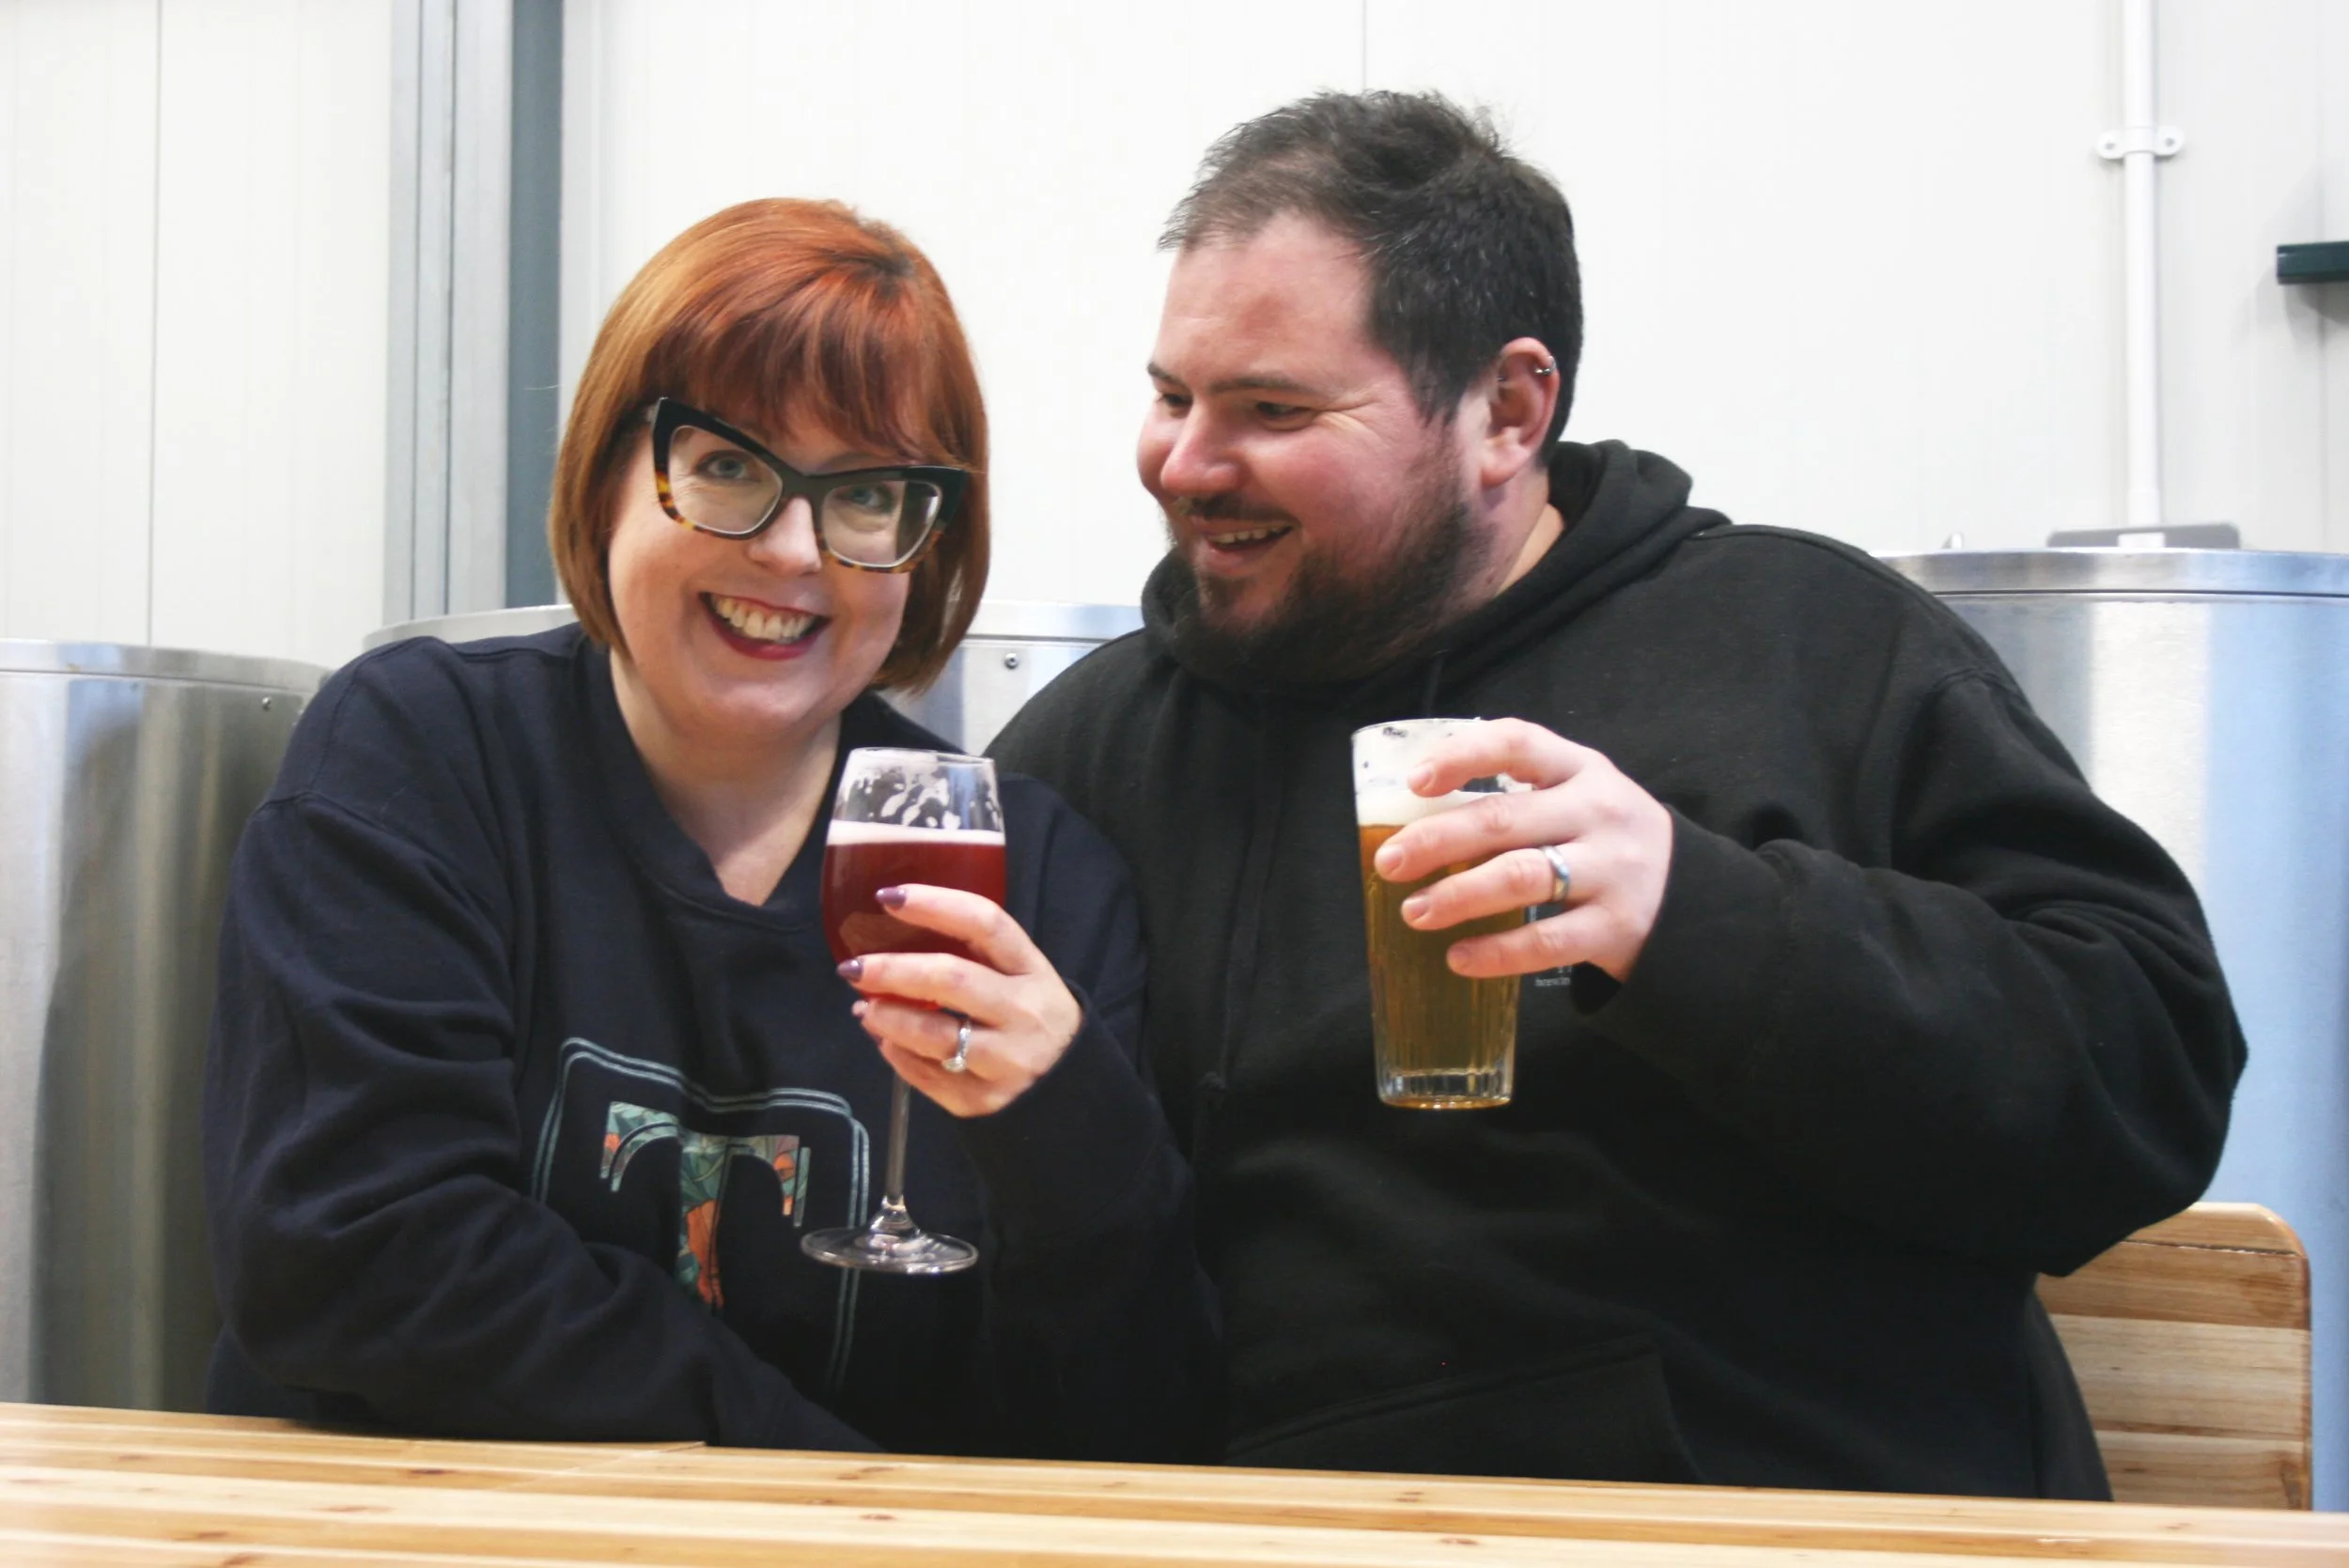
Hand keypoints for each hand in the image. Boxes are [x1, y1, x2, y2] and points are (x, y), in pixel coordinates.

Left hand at [836, 885, 1083, 1116]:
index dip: (935, 905)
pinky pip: (926, 1075)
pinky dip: (897, 1054)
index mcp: (1032, 970)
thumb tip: (890, 943)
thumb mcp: (1022, 976)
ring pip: (934, 1035)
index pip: (985, 924)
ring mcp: (1005, 1060)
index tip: (889, 897)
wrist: (1068, 1086)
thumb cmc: (1030, 1016)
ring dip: (887, 1018)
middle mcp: (1022, 1012)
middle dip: (894, 970)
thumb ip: (973, 956)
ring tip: (864, 1008)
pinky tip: (887, 1039)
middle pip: (952, 979)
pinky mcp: (982, 1099)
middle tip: (854, 968)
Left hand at [1371, 718, 1673, 981]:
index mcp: (1580, 768)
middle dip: (1437, 841)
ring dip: (1458, 896)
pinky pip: (1545, 942)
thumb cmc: (1605, 841)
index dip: (1462, 756)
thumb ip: (1518, 798)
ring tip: (1415, 912)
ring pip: (1521, 878)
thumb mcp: (1578, 798)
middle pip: (1505, 819)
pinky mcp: (1616, 926)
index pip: (1517, 743)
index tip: (1416, 781)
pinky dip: (1495, 952)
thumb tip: (1415, 823)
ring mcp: (1612, 869)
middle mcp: (1599, 811)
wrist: (1693, 898)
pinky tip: (1458, 958)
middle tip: (1390, 863)